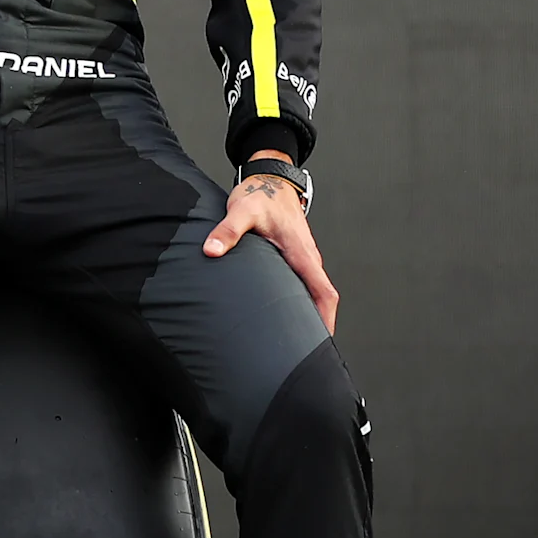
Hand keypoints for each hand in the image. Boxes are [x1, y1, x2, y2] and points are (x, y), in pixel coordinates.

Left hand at [204, 152, 335, 332]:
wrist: (270, 181)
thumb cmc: (259, 195)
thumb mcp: (241, 210)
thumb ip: (227, 230)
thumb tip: (211, 250)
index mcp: (301, 252)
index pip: (324, 291)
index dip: (326, 319)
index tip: (321, 343)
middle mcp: (307, 258)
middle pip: (321, 299)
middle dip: (317, 327)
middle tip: (303, 355)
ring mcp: (302, 259)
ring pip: (312, 293)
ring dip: (308, 316)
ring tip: (292, 344)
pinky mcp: (293, 258)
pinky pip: (302, 285)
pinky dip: (299, 302)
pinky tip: (282, 317)